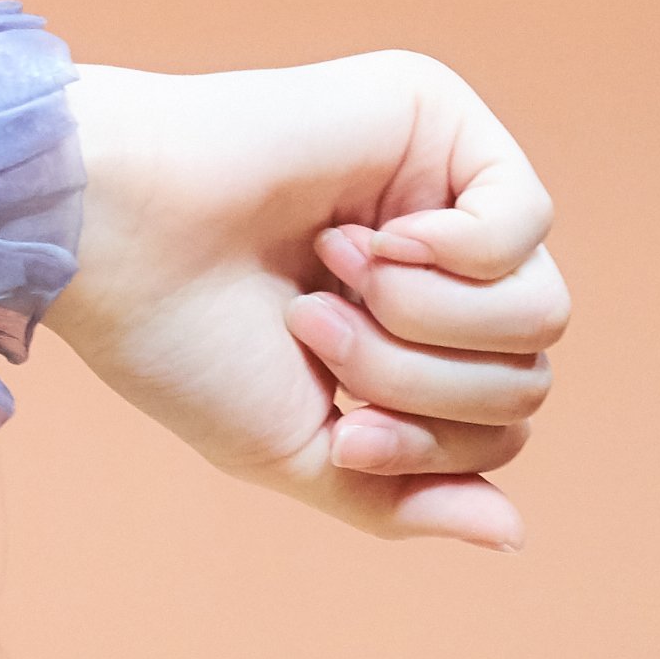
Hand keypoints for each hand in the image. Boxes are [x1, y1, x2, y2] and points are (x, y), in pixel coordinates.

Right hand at [47, 53, 568, 549]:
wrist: (120, 241)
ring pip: (540, 309)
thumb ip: (403, 499)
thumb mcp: (299, 453)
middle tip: (311, 333)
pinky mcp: (443, 121)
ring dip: (424, 324)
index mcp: (403, 343)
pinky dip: (446, 256)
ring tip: (327, 288)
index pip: (499, 426)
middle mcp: (438, 269)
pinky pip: (524, 222)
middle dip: (416, 383)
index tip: (340, 427)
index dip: (432, 448)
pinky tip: (362, 236)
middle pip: (526, 374)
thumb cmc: (186, 346)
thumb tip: (513, 536)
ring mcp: (446, 192)